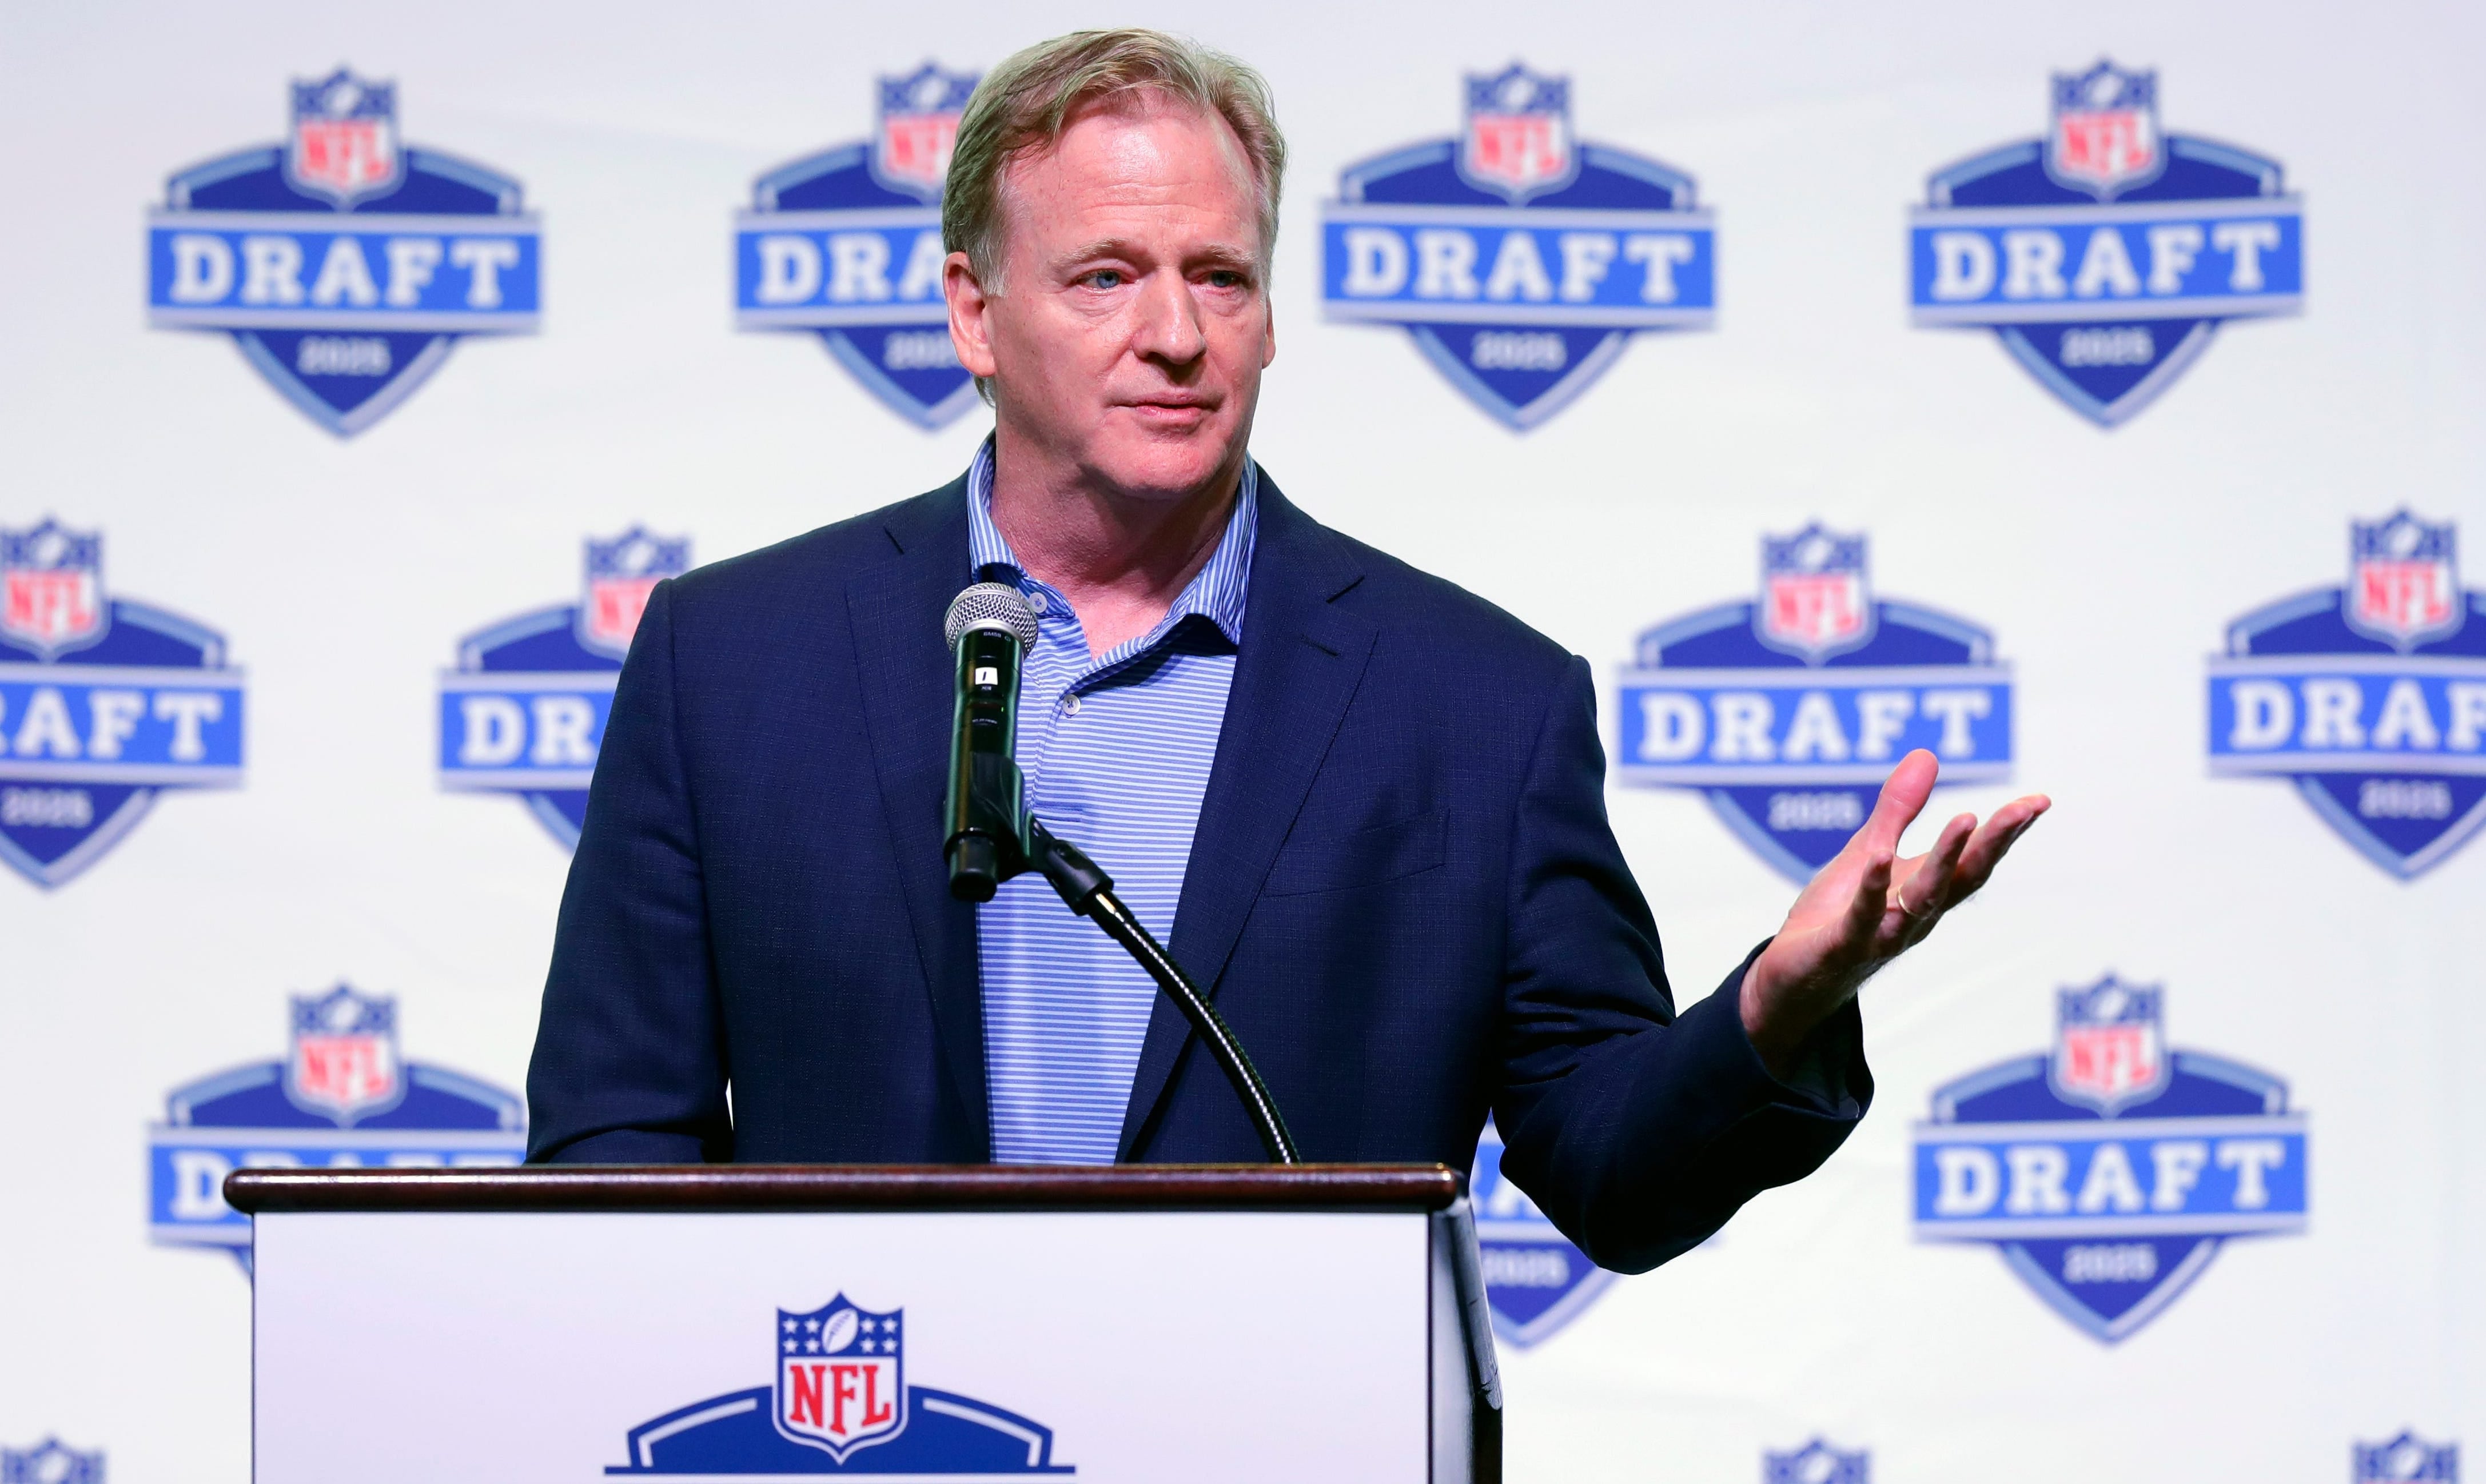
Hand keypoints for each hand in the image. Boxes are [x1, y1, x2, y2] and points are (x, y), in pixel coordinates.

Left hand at [1740, 749, 2048, 1077]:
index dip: (2008, 832)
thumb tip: (1928, 753)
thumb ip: (1897, 810)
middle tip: (2023, 809)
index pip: (1976, 860)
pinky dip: (1873, 887)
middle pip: (1963, 878)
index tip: (2040, 801)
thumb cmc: (1841, 913)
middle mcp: (1917, 915)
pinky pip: (1863, 917)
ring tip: (1967, 818)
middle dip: (1995, 842)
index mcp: (1927, 891)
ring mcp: (1884, 933)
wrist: (1799, 978)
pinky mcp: (1844, 945)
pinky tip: (1878, 856)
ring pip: (1923, 899)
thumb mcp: (1869, 852)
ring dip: (1945, 860)